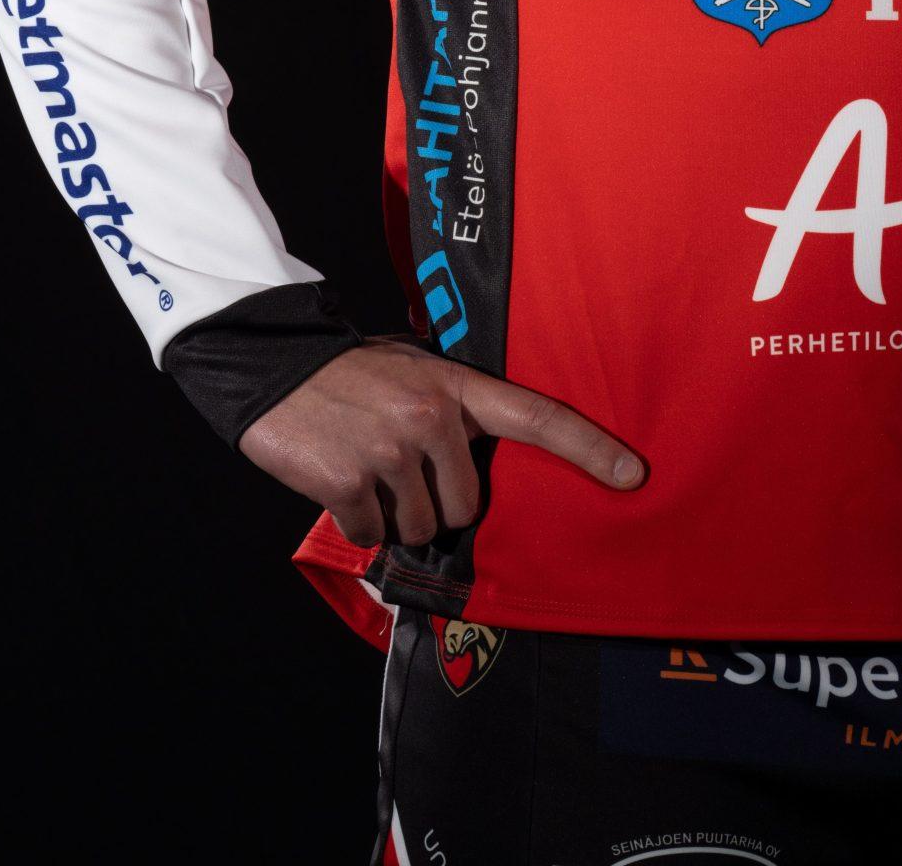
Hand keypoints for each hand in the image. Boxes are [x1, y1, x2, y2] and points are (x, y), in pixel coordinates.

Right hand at [239, 335, 645, 548]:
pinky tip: (337, 480)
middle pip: (464, 507)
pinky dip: (355, 521)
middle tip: (394, 466)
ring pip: (418, 529)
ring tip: (363, 466)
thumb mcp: (411, 371)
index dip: (587, 448)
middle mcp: (432, 417)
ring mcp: (390, 449)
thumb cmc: (348, 374)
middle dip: (431, 503)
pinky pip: (371, 536)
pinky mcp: (348, 480)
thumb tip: (475, 470)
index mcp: (455, 386)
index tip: (632, 475)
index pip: (536, 417)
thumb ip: (451, 410)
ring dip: (391, 514)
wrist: (270, 365)